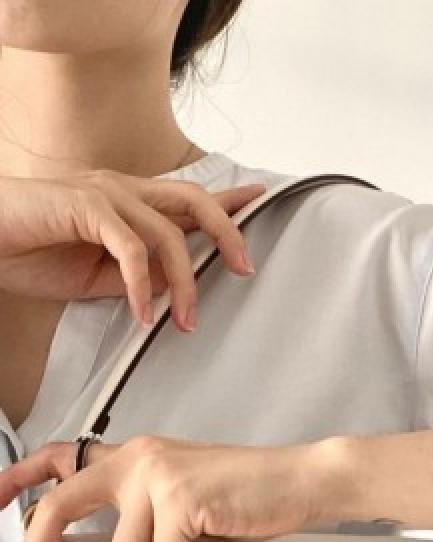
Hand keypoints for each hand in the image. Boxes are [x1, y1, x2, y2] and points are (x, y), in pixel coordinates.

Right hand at [0, 169, 266, 329]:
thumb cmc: (30, 251)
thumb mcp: (96, 275)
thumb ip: (136, 275)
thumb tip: (173, 287)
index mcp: (128, 200)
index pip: (188, 198)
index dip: (227, 202)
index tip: (260, 200)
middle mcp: (122, 188)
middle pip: (193, 201)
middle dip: (227, 233)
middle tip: (245, 268)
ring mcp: (104, 193)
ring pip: (167, 233)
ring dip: (184, 283)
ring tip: (185, 321)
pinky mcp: (84, 206)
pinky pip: (129, 248)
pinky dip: (141, 284)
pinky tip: (143, 312)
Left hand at [2, 433, 347, 541]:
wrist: (299, 478)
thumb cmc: (245, 489)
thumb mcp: (182, 485)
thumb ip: (143, 506)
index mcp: (129, 455)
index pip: (57, 457)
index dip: (16, 478)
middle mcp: (136, 459)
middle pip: (59, 507)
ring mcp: (158, 476)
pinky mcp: (185, 500)